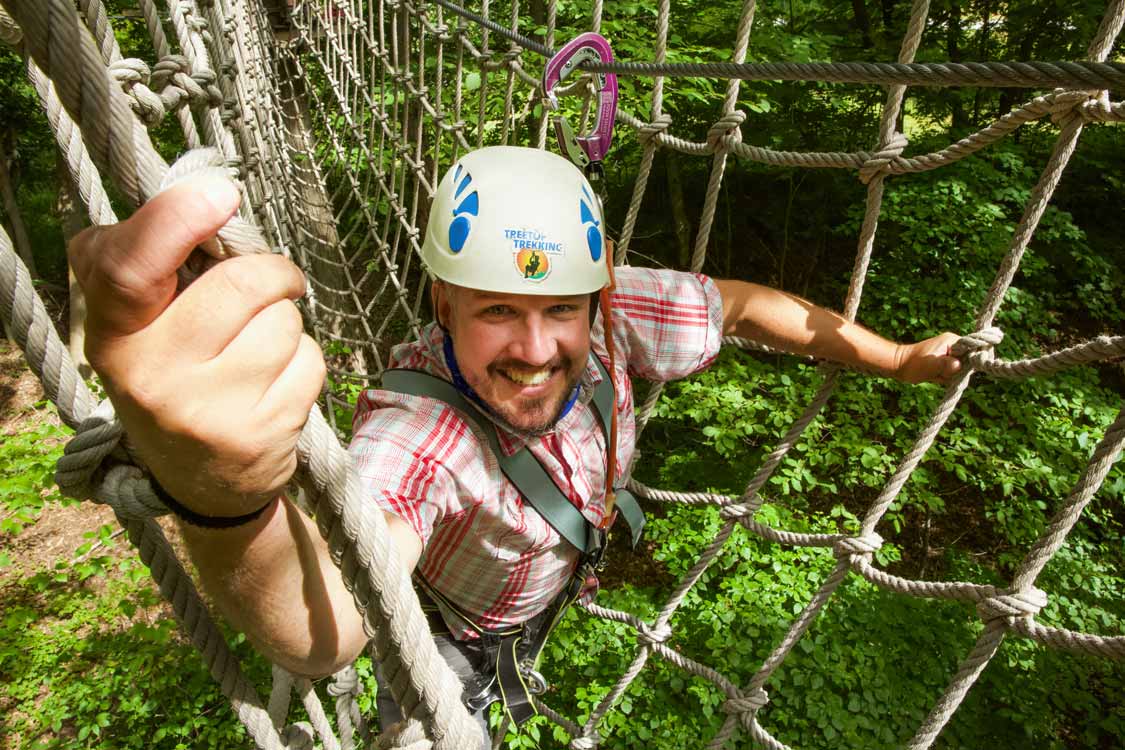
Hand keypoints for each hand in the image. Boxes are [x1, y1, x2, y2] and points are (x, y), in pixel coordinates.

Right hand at [71, 176, 325, 516]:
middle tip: (270, 285)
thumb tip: (203, 189)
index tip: (221, 195)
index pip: (132, 271)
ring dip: (286, 324)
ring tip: (257, 353)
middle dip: (272, 274)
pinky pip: (311, 361)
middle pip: (242, 285)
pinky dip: (304, 362)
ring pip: (285, 322)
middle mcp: (153, 379)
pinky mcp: (262, 436)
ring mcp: (209, 414)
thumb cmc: (175, 371)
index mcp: (114, 337)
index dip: (177, 221)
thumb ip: (149, 254)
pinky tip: (275, 385)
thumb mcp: (137, 322)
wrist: (202, 481)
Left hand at [893, 332, 962, 384]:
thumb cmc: (914, 364)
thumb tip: (960, 365)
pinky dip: (944, 377)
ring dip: (949, 375)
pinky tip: (934, 376)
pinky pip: (952, 373)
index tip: (958, 370)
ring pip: (959, 369)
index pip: (972, 351)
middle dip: (956, 371)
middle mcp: (953, 345)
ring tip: (935, 374)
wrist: (898, 366)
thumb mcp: (931, 364)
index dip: (969, 362)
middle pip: (967, 362)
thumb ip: (946, 364)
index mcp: (953, 340)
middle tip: (940, 373)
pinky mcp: (944, 361)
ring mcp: (949, 353)